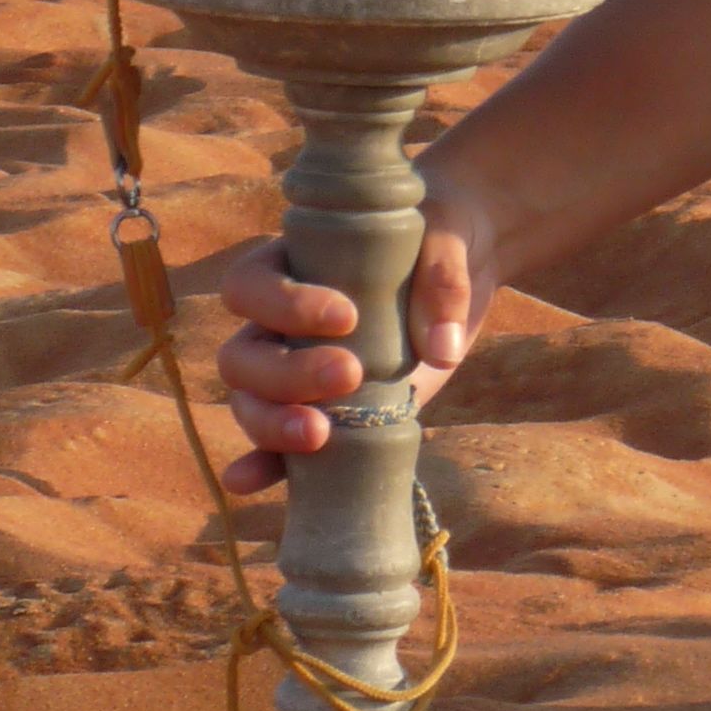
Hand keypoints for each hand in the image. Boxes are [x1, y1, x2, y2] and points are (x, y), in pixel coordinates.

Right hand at [211, 201, 484, 496]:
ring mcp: (296, 370)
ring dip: (273, 424)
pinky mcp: (324, 409)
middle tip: (349, 374)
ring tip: (320, 434)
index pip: (251, 286)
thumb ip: (442, 279)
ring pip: (250, 401)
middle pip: (242, 356)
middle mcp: (279, 321)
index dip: (284, 305)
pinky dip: (261, 464)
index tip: (348, 317)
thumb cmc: (442, 230)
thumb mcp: (446, 235)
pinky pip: (276, 444)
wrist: (468, 260)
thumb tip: (441, 349)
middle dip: (285, 374)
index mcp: (290, 263)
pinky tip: (252, 480)